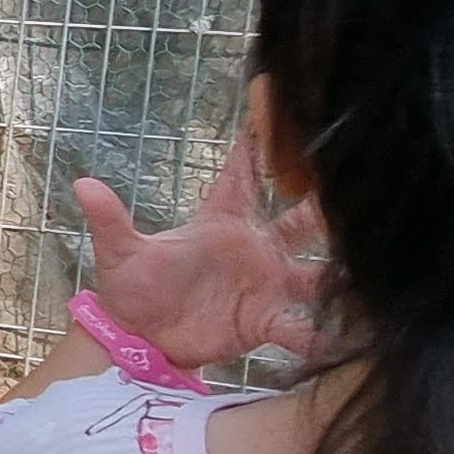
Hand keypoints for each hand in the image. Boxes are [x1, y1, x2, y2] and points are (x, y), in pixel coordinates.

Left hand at [74, 133, 334, 371]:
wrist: (137, 340)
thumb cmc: (131, 289)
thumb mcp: (120, 253)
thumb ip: (111, 220)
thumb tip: (82, 184)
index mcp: (220, 222)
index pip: (243, 176)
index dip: (259, 147)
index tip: (284, 114)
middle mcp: (253, 248)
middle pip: (300, 220)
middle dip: (326, 206)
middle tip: (358, 187)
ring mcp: (265, 285)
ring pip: (313, 272)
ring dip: (337, 270)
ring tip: (372, 264)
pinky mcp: (265, 323)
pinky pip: (297, 325)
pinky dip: (316, 331)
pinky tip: (341, 335)